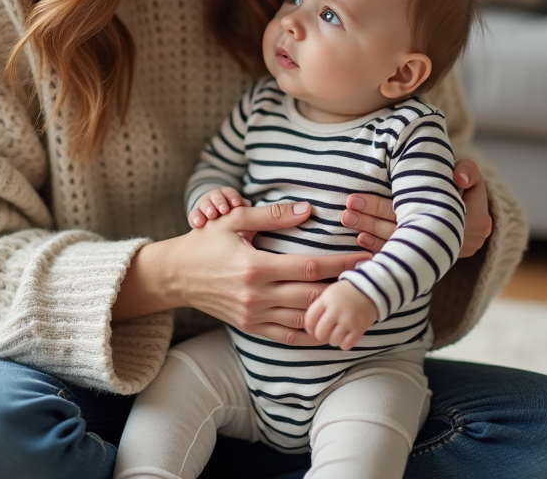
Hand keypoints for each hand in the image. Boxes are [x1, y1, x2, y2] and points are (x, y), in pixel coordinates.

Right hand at [158, 201, 372, 344]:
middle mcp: (256, 295)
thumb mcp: (234, 219)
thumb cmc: (205, 242)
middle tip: (370, 282)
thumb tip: (308, 210)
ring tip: (356, 304)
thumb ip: (273, 215)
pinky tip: (330, 327)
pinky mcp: (250, 327)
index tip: (363, 258)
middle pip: (311, 297)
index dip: (339, 264)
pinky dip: (311, 335)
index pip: (308, 267)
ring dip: (330, 314)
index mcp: (255, 266)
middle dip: (343, 290)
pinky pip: (287, 337)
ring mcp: (253, 315)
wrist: (176, 275)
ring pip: (302, 320)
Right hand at [189, 187, 248, 227]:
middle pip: (217, 197)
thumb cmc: (231, 216)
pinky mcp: (195, 215)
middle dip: (220, 202)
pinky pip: (194, 215)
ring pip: (205, 204)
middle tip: (224, 210)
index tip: (237, 205)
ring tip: (212, 215)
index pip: (229, 193)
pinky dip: (196, 219)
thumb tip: (247, 205)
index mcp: (226, 195)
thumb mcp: (237, 210)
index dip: (233, 198)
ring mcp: (203, 206)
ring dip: (208, 209)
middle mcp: (213, 198)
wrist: (213, 221)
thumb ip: (242, 207)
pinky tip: (198, 224)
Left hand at [304, 280, 377, 350]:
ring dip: (333, 340)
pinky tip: (346, 339)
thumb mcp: (330, 292)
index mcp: (326, 299)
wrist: (372, 288)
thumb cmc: (348, 291)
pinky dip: (345, 344)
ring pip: (333, 340)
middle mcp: (336, 310)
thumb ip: (320, 306)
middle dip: (321, 336)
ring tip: (337, 335)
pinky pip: (347, 344)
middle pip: (320, 332)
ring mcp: (348, 319)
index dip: (309, 327)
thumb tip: (311, 326)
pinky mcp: (360, 327)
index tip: (312, 330)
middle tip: (325, 334)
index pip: (310, 319)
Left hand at [343, 158, 491, 258]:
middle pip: (404, 230)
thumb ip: (468, 172)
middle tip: (346, 212)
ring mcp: (438, 253)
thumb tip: (458, 177)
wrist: (471, 215)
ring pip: (399, 243)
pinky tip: (360, 239)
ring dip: (371, 232)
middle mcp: (452, 243)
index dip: (383, 207)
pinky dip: (379, 247)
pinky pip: (401, 255)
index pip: (416, 211)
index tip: (356, 198)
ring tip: (348, 219)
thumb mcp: (471, 177)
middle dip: (371, 221)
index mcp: (468, 223)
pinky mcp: (427, 257)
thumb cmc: (467, 190)